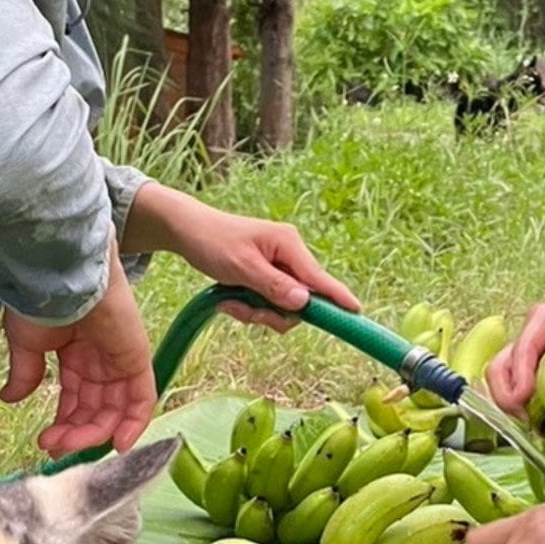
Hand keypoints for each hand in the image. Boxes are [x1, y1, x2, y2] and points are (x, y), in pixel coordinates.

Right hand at [0, 244, 156, 454]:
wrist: (59, 278)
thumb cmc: (41, 301)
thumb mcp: (26, 343)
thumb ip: (26, 374)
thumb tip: (12, 399)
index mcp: (76, 352)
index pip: (77, 397)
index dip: (65, 423)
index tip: (47, 442)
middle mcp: (101, 358)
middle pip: (96, 407)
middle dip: (76, 432)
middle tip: (54, 447)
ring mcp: (121, 358)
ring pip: (115, 408)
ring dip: (94, 433)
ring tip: (67, 445)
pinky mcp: (138, 358)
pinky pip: (142, 398)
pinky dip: (133, 423)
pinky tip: (115, 444)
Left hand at [139, 190, 360, 330]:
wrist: (187, 231)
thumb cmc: (212, 241)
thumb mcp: (241, 267)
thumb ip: (273, 286)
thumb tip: (305, 303)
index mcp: (289, 245)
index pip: (319, 278)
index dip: (338, 297)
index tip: (356, 311)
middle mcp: (290, 255)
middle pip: (301, 300)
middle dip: (272, 312)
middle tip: (244, 310)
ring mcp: (280, 267)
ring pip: (284, 306)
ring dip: (257, 312)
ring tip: (230, 302)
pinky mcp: (269, 276)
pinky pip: (270, 303)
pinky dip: (251, 307)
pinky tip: (230, 299)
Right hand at [486, 296, 544, 413]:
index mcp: (543, 320)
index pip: (521, 349)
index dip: (520, 377)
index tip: (524, 400)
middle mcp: (529, 337)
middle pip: (499, 367)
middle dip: (506, 396)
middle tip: (528, 420)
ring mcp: (528, 356)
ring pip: (502, 382)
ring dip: (512, 405)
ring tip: (537, 425)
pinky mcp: (533, 373)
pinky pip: (517, 393)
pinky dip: (524, 409)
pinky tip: (543, 422)